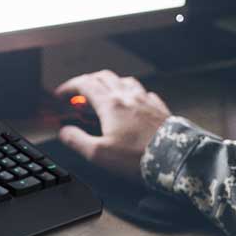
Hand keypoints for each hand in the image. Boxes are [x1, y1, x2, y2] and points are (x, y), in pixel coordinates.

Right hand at [55, 71, 171, 180]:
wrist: (174, 158)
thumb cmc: (137, 157)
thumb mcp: (98, 154)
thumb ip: (77, 140)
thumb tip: (64, 132)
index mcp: (110, 105)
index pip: (84, 85)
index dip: (69, 87)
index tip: (61, 94)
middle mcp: (128, 97)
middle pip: (103, 76)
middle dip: (87, 81)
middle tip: (78, 92)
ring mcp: (145, 100)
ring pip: (124, 80)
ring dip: (110, 83)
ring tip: (104, 93)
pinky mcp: (159, 108)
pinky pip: (143, 92)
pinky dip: (131, 93)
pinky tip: (132, 102)